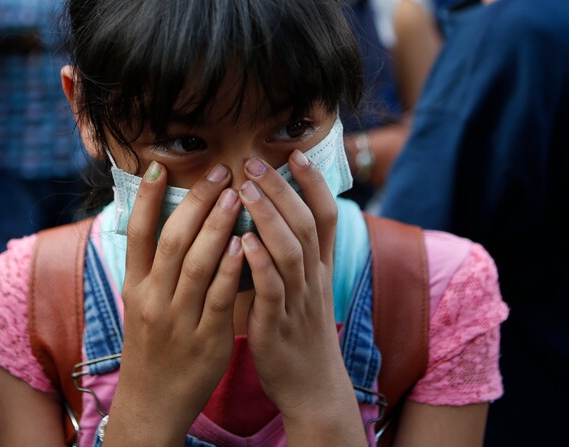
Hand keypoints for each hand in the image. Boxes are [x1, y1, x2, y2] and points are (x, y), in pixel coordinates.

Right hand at [106, 162, 244, 444]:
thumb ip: (152, 269)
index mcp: (135, 287)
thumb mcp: (141, 306)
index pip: (138, 234)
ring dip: (216, 226)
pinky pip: (219, 298)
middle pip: (172, 241)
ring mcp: (178, 320)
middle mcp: (152, 300)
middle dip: (196, 203)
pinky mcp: (206, 339)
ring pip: (196, 265)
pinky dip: (230, 269)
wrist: (153, 403)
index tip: (161, 165)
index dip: (148, 198)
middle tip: (219, 172)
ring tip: (236, 195)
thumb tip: (165, 223)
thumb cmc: (153, 347)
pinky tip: (243, 244)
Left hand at [239, 151, 363, 442]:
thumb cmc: (299, 331)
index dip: (313, 183)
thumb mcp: (302, 289)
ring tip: (245, 188)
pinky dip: (261, 263)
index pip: (324, 216)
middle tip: (254, 160)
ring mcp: (299, 301)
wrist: (312, 387)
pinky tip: (244, 241)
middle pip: (305, 223)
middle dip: (282, 189)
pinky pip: (273, 290)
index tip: (296, 151)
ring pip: (291, 250)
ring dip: (270, 216)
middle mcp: (313, 278)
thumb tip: (260, 221)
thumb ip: (286, 256)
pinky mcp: (279, 325)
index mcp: (318, 267)